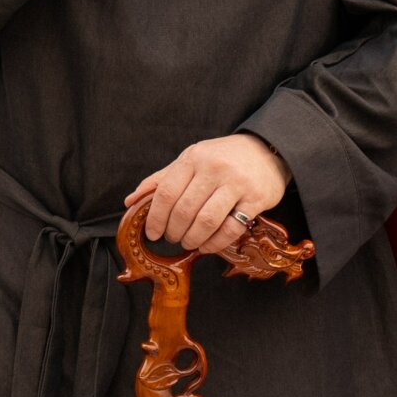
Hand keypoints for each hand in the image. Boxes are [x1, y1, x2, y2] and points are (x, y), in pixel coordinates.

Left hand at [125, 134, 291, 254]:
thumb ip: (162, 179)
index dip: (155, 218)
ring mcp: (236, 183)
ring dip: (192, 239)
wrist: (266, 150)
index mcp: (194, 158)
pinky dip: (214, 243)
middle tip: (173, 238)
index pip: (167, 193)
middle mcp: (215, 168)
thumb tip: (131, 200)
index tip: (152, 233)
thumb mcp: (191, 160)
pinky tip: (207, 245)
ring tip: (189, 242)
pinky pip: (230, 228)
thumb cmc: (222, 158)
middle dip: (174, 232)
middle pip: (184, 210)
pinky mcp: (255, 199)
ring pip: (206, 221)